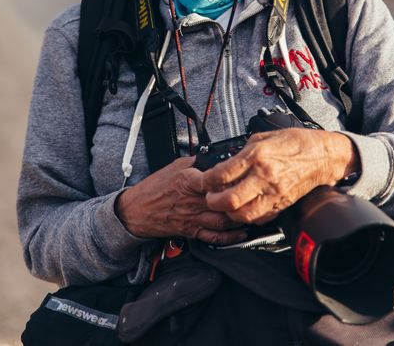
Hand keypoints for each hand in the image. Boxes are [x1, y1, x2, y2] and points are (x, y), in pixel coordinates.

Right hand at [115, 156, 247, 244]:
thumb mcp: (174, 166)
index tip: (242, 174)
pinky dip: (230, 238)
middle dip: (240, 200)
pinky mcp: (191, 232)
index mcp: (188, 182)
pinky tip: (241, 234)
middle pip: (223, 202)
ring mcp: (193, 218)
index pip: (213, 180)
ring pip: (222, 221)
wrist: (137, 211)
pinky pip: (214, 238)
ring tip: (254, 214)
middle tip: (255, 195)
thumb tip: (212, 156)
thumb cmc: (154, 188)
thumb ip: (195, 162)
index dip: (229, 178)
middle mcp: (192, 201)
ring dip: (240, 219)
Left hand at [201, 129, 359, 224]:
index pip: (223, 174)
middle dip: (213, 201)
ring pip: (243, 214)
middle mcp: (264, 176)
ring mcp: (274, 193)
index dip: (207, 181)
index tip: (203, 181)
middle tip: (209, 197)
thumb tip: (227, 161)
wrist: (321, 155)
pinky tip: (242, 209)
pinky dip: (246, 217)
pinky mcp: (282, 204)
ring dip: (228, 213)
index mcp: (257, 155)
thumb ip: (243, 150)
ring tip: (224, 206)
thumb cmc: (295, 143)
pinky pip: (259, 218)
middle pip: (230, 199)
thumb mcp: (263, 137)